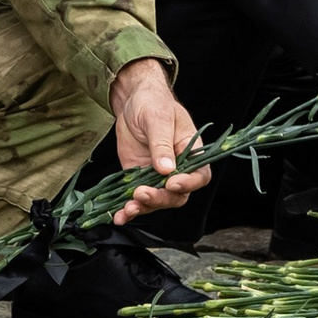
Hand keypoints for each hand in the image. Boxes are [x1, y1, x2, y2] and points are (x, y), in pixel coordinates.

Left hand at [110, 58, 209, 222]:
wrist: (132, 102)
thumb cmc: (152, 102)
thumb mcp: (157, 118)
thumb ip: (162, 144)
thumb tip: (166, 169)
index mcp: (190, 151)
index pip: (199, 176)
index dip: (188, 184)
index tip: (171, 183)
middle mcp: (176, 168)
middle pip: (176, 195)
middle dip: (160, 198)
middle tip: (141, 193)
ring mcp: (156, 175)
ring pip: (157, 201)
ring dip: (143, 208)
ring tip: (127, 208)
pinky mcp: (139, 178)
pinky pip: (137, 198)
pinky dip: (128, 209)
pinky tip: (119, 215)